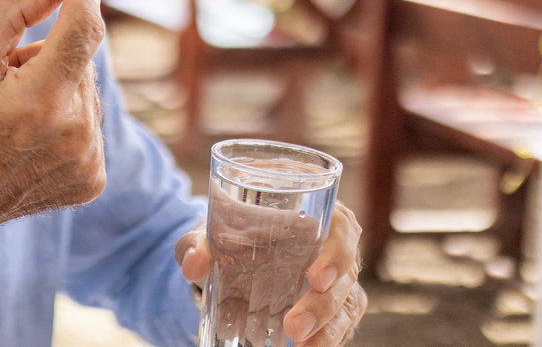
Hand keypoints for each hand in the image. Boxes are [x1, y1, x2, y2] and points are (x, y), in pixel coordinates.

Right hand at [0, 0, 106, 266]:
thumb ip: (15, 11)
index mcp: (42, 98)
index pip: (86, 27)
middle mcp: (75, 131)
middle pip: (82, 60)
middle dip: (50, 56)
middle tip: (7, 81)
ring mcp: (87, 160)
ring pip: (86, 92)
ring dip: (58, 89)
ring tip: (15, 116)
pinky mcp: (92, 179)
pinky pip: (89, 126)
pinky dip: (65, 122)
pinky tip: (30, 141)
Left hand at [175, 203, 366, 345]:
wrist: (225, 251)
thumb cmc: (226, 229)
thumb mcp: (208, 231)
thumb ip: (196, 243)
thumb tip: (193, 265)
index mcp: (312, 208)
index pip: (343, 226)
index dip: (337, 252)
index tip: (315, 278)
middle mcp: (331, 241)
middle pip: (346, 271)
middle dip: (323, 304)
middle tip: (295, 325)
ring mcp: (334, 274)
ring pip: (348, 301)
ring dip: (329, 328)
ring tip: (300, 345)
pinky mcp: (329, 301)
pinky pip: (341, 322)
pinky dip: (327, 337)